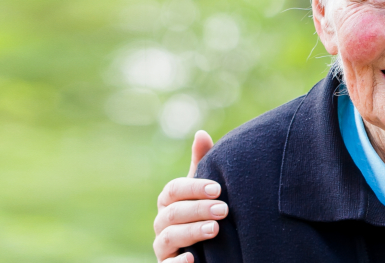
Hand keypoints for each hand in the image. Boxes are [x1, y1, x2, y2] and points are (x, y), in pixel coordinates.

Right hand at [153, 130, 226, 262]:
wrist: (207, 252)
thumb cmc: (204, 214)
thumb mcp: (204, 191)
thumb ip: (202, 165)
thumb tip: (201, 134)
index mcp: (169, 202)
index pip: (174, 190)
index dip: (194, 188)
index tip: (218, 188)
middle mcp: (162, 223)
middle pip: (173, 213)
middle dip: (198, 210)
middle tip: (223, 210)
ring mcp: (163, 246)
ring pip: (168, 237)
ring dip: (191, 232)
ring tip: (214, 230)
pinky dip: (177, 262)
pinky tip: (192, 259)